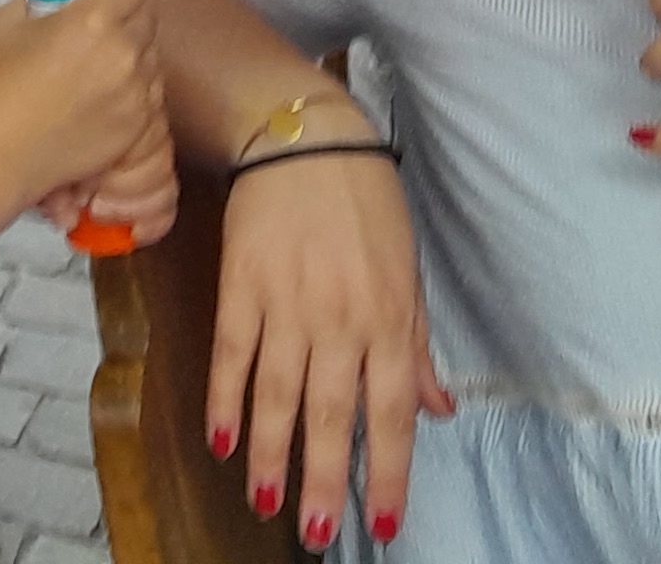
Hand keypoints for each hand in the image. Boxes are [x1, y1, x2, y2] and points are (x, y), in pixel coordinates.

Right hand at [0, 0, 171, 231]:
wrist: (4, 152)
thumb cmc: (0, 88)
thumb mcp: (6, 17)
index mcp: (94, 18)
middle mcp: (124, 51)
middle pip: (147, 16)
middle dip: (127, 15)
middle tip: (99, 26)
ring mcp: (136, 91)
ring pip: (152, 56)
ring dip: (132, 53)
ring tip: (96, 67)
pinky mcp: (139, 123)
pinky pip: (150, 93)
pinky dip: (134, 89)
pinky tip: (101, 95)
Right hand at [208, 123, 446, 548]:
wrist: (306, 137)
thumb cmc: (366, 204)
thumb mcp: (407, 273)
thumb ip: (417, 346)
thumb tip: (438, 410)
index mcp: (388, 320)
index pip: (390, 414)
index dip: (386, 473)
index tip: (381, 523)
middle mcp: (341, 320)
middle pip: (329, 414)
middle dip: (322, 481)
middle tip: (314, 533)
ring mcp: (287, 302)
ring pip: (277, 393)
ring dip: (271, 452)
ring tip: (266, 501)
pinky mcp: (242, 282)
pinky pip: (232, 352)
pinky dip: (225, 397)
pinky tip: (222, 437)